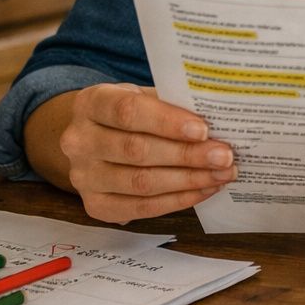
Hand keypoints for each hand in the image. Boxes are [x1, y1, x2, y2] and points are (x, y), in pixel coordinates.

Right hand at [57, 83, 234, 223]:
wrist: (95, 139)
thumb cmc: (130, 114)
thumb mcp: (143, 96)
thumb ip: (171, 104)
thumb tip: (220, 120)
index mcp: (91, 103)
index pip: (127, 111)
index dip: (167, 122)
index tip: (203, 129)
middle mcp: (79, 140)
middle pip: (137, 150)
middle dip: (187, 155)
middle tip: (225, 156)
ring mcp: (83, 177)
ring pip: (141, 183)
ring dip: (188, 180)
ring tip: (222, 174)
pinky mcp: (95, 205)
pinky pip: (141, 208)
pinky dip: (178, 200)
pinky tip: (204, 190)